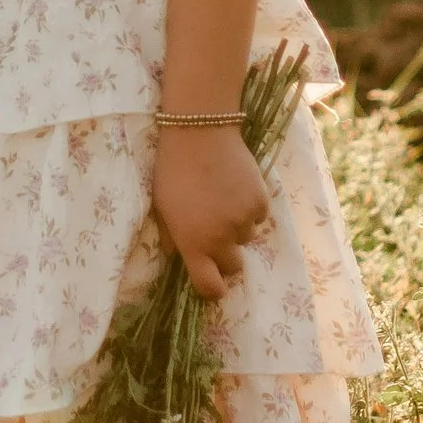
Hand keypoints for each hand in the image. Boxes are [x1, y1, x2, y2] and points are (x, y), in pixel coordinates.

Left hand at [151, 126, 272, 301]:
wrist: (200, 133)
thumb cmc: (172, 171)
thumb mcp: (161, 208)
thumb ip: (171, 237)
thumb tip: (178, 254)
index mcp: (193, 243)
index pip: (210, 286)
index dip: (213, 289)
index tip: (213, 283)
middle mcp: (221, 238)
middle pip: (233, 266)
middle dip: (226, 256)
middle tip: (217, 234)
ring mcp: (243, 221)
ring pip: (247, 237)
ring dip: (238, 228)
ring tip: (224, 201)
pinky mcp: (261, 202)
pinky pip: (259, 216)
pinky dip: (250, 207)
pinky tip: (236, 187)